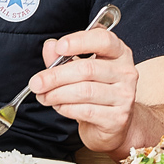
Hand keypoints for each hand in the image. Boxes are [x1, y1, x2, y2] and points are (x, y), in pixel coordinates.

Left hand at [32, 26, 139, 155]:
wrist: (114, 124)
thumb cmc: (97, 91)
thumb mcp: (79, 69)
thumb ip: (63, 56)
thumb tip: (50, 46)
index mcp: (118, 52)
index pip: (103, 39)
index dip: (79, 41)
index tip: (59, 47)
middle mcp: (126, 72)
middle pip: (87, 69)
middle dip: (56, 76)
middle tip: (37, 82)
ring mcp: (125, 95)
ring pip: (84, 91)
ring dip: (57, 94)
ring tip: (44, 96)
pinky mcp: (118, 117)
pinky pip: (86, 110)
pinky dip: (66, 108)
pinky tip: (59, 106)